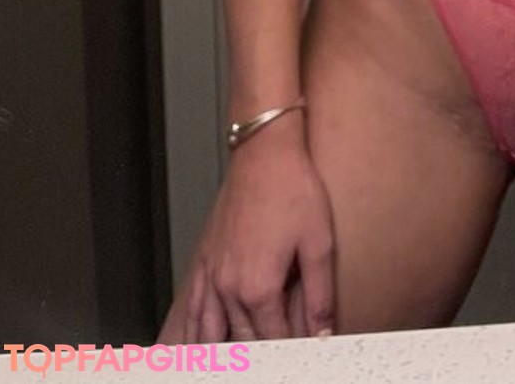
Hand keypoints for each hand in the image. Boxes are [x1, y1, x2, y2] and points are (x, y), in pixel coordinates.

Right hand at [182, 123, 335, 341]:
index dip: (291, 353)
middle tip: (276, 359)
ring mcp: (213, 276)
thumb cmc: (294, 190)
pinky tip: (191, 346)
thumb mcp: (318, 243)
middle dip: (261, 355)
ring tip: (230, 365)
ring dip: (221, 353)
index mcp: (259, 289)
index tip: (301, 359)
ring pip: (209, 334)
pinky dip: (192, 333)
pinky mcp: (206, 260)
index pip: (276, 341)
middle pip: (244, 342)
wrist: (264, 152)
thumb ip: (319, 296)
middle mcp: (229, 289)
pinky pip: (193, 308)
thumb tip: (323, 334)